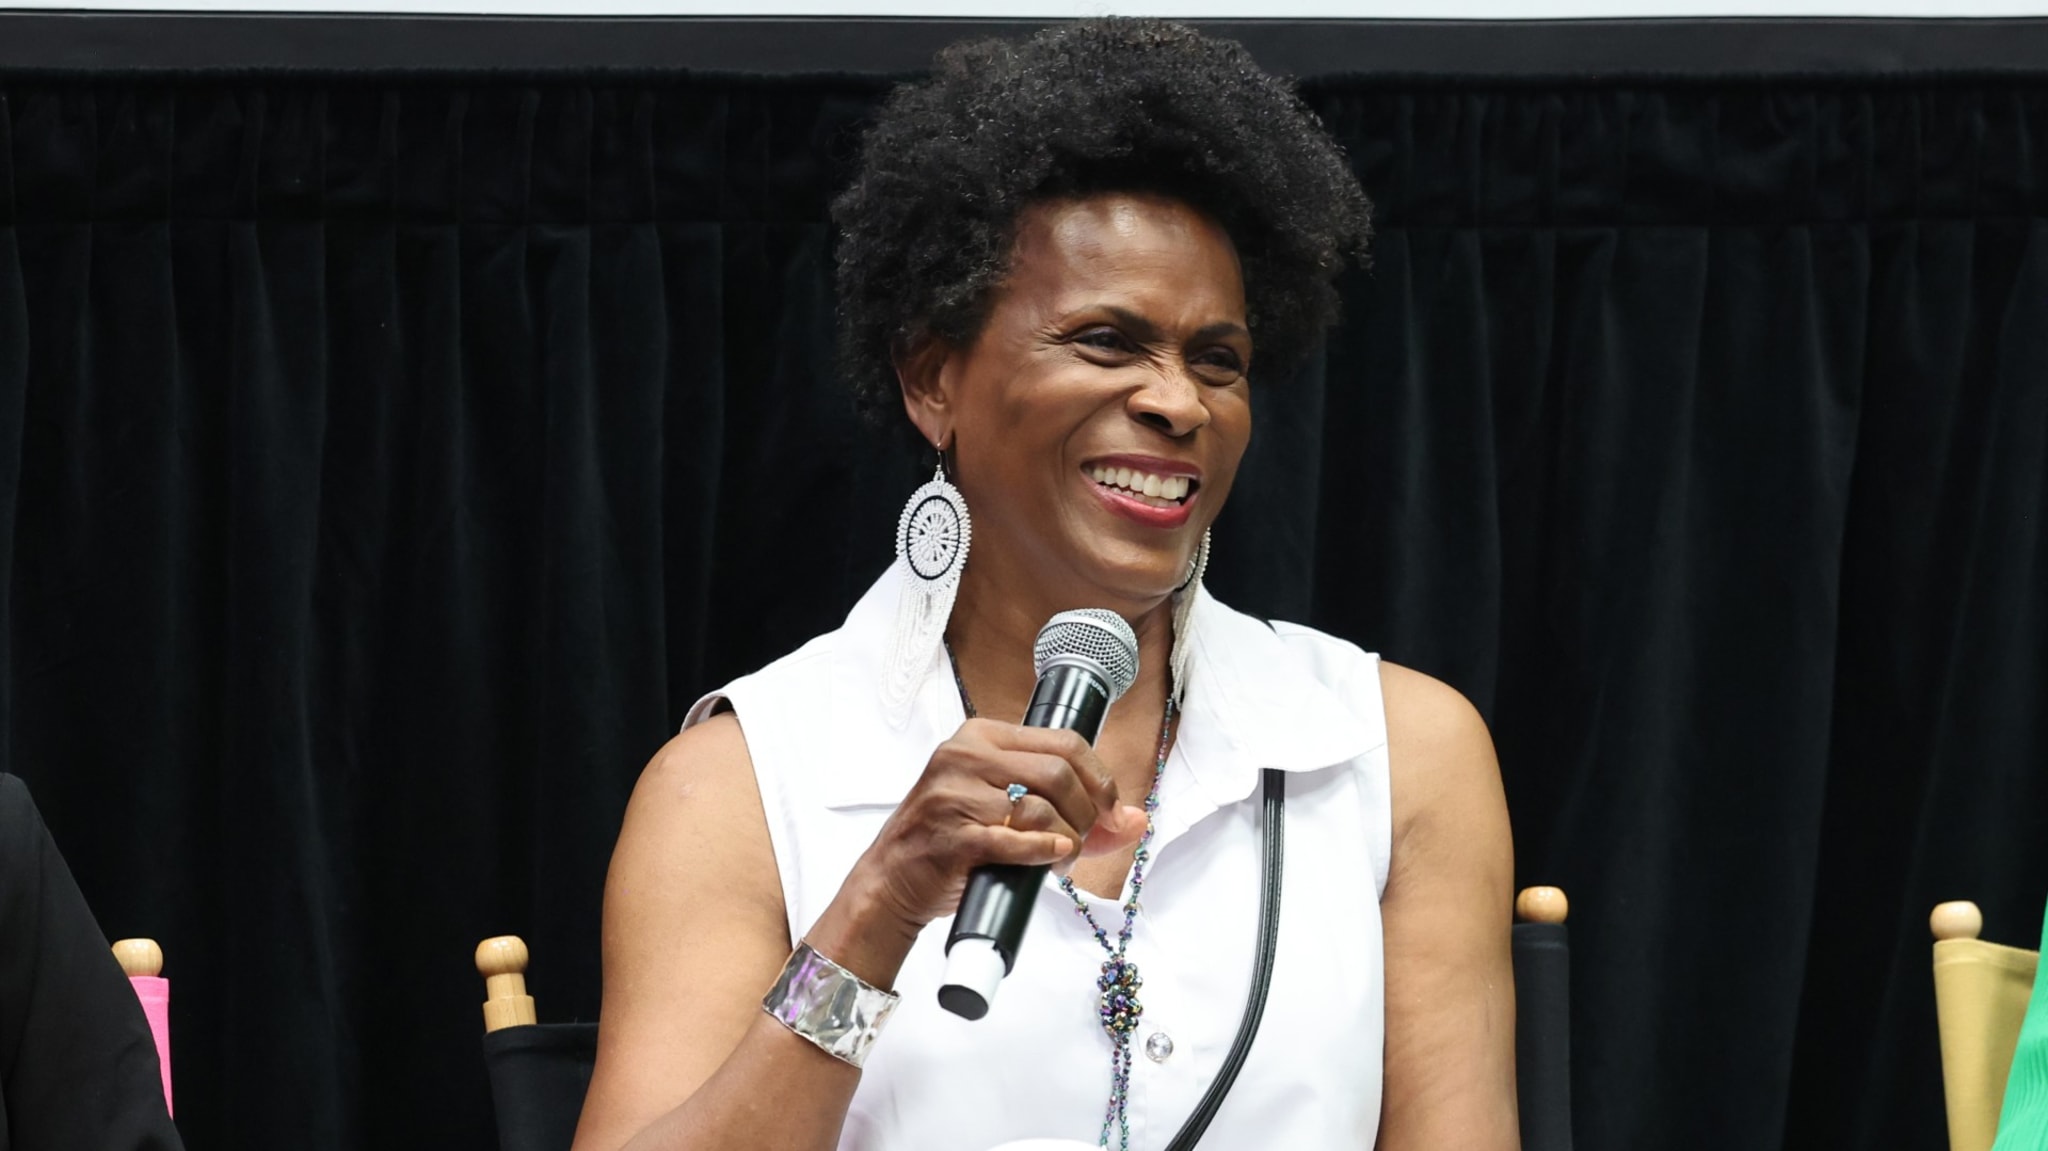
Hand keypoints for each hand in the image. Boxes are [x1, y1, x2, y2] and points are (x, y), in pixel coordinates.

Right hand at [852, 719, 1149, 936]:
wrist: (892, 880)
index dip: (1101, 779)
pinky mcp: (952, 836)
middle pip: (1058, 772)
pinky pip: (1018, 840)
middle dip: (1087, 813)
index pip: (1064, 742)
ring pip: (1042, 808)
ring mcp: (954, 794)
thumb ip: (1073, 810)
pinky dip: (1045, 853)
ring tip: (1062, 859)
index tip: (1111, 811)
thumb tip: (1137, 820)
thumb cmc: (953, 841)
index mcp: (982, 737)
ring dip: (1068, 841)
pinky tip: (1049, 859)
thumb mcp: (1008, 811)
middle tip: (1084, 841)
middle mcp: (964, 756)